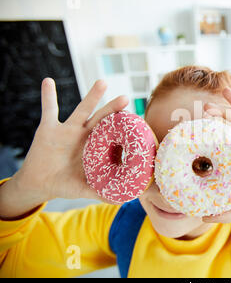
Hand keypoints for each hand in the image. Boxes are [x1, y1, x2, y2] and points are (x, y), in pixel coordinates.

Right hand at [0, 78, 128, 218]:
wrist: (40, 183)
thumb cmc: (66, 184)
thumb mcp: (84, 189)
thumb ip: (102, 193)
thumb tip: (123, 202)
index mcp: (96, 148)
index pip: (113, 136)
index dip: (124, 130)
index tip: (138, 123)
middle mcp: (86, 135)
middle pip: (102, 119)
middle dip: (113, 109)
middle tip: (126, 98)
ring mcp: (68, 130)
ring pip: (82, 109)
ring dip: (92, 96)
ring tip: (103, 82)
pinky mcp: (49, 129)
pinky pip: (49, 109)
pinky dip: (48, 96)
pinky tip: (48, 81)